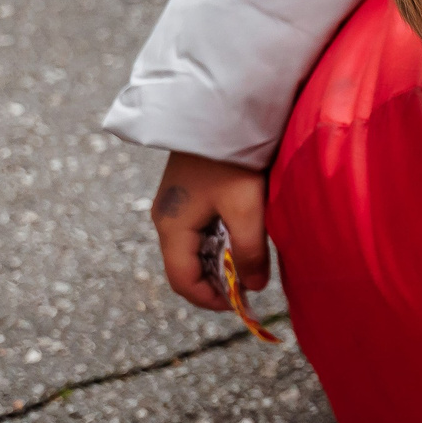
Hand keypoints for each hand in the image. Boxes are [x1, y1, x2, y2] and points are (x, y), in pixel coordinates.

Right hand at [150, 151, 268, 313]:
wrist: (221, 116)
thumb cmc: (232, 162)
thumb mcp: (246, 209)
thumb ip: (250, 251)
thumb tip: (254, 287)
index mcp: (172, 227)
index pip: (183, 280)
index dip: (210, 300)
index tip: (241, 305)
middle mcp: (167, 220)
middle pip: (186, 268)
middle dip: (215, 284)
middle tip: (250, 288)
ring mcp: (175, 208)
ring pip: (194, 251)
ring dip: (219, 264)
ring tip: (250, 266)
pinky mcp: (188, 197)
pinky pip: (200, 233)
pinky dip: (219, 245)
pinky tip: (242, 242)